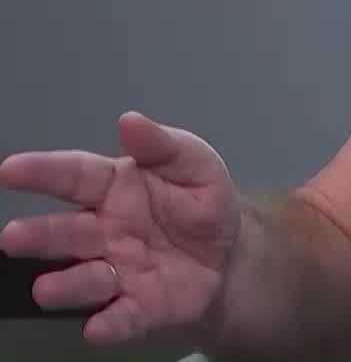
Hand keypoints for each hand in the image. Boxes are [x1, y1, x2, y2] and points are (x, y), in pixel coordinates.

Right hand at [0, 112, 240, 345]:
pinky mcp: (140, 307)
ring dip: (65, 285)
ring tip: (45, 289)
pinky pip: (122, 317)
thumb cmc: (199, 203)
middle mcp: (104, 234)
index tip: (10, 169)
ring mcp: (119, 273)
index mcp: (114, 190)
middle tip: (12, 237)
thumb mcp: (194, 164)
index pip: (75, 176)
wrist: (231, 256)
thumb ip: (162, 145)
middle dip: (39, 236)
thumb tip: (130, 120)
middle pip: (66, 233)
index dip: (43, 172)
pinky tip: (98, 327)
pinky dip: (110, 324)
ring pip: (84, 279)